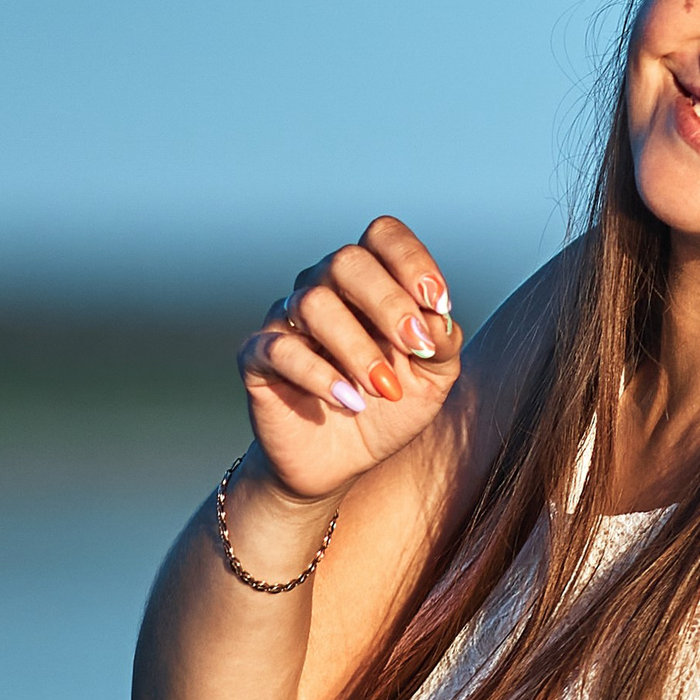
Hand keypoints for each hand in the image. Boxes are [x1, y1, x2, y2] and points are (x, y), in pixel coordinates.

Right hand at [237, 215, 462, 502]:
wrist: (343, 462)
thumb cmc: (389, 406)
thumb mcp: (432, 378)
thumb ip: (441, 343)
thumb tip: (438, 316)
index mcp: (368, 279)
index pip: (383, 237)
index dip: (412, 260)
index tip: (440, 303)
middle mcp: (324, 287)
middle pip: (347, 261)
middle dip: (388, 302)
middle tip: (414, 347)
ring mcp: (286, 319)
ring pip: (314, 303)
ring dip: (357, 347)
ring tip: (384, 389)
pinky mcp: (257, 357)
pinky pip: (280, 349)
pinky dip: (319, 375)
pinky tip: (349, 400)